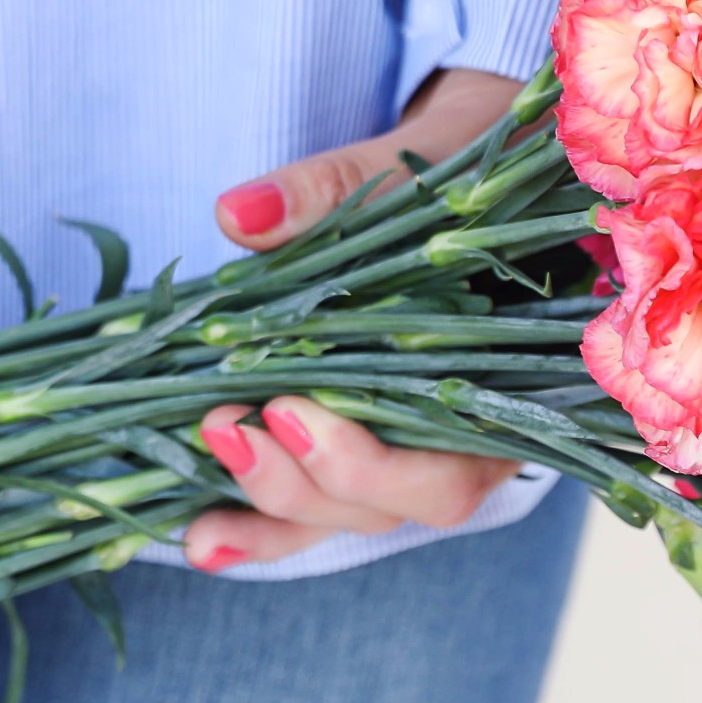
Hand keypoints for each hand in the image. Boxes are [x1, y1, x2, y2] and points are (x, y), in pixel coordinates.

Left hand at [186, 69, 525, 568]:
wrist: (485, 179)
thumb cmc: (468, 173)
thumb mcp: (416, 164)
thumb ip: (335, 189)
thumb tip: (240, 214)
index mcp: (506, 388)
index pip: (449, 473)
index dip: (364, 463)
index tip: (290, 410)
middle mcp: (465, 439)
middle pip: (387, 507)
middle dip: (299, 485)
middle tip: (224, 426)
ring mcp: (408, 450)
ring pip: (344, 514)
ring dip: (266, 508)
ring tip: (195, 486)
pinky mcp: (357, 444)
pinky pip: (315, 501)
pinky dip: (257, 524)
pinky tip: (198, 538)